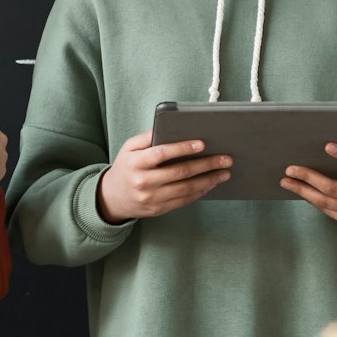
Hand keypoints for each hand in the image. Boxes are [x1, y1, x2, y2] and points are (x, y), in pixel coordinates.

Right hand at [96, 130, 231, 222]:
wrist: (112, 198)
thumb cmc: (126, 167)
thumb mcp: (129, 148)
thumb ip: (147, 137)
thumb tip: (169, 127)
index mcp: (136, 163)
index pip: (162, 154)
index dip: (183, 148)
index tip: (202, 144)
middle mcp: (143, 182)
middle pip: (179, 172)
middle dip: (205, 165)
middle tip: (225, 158)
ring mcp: (152, 198)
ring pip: (186, 189)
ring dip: (208, 180)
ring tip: (224, 172)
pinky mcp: (159, 209)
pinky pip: (184, 200)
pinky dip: (200, 191)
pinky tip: (211, 183)